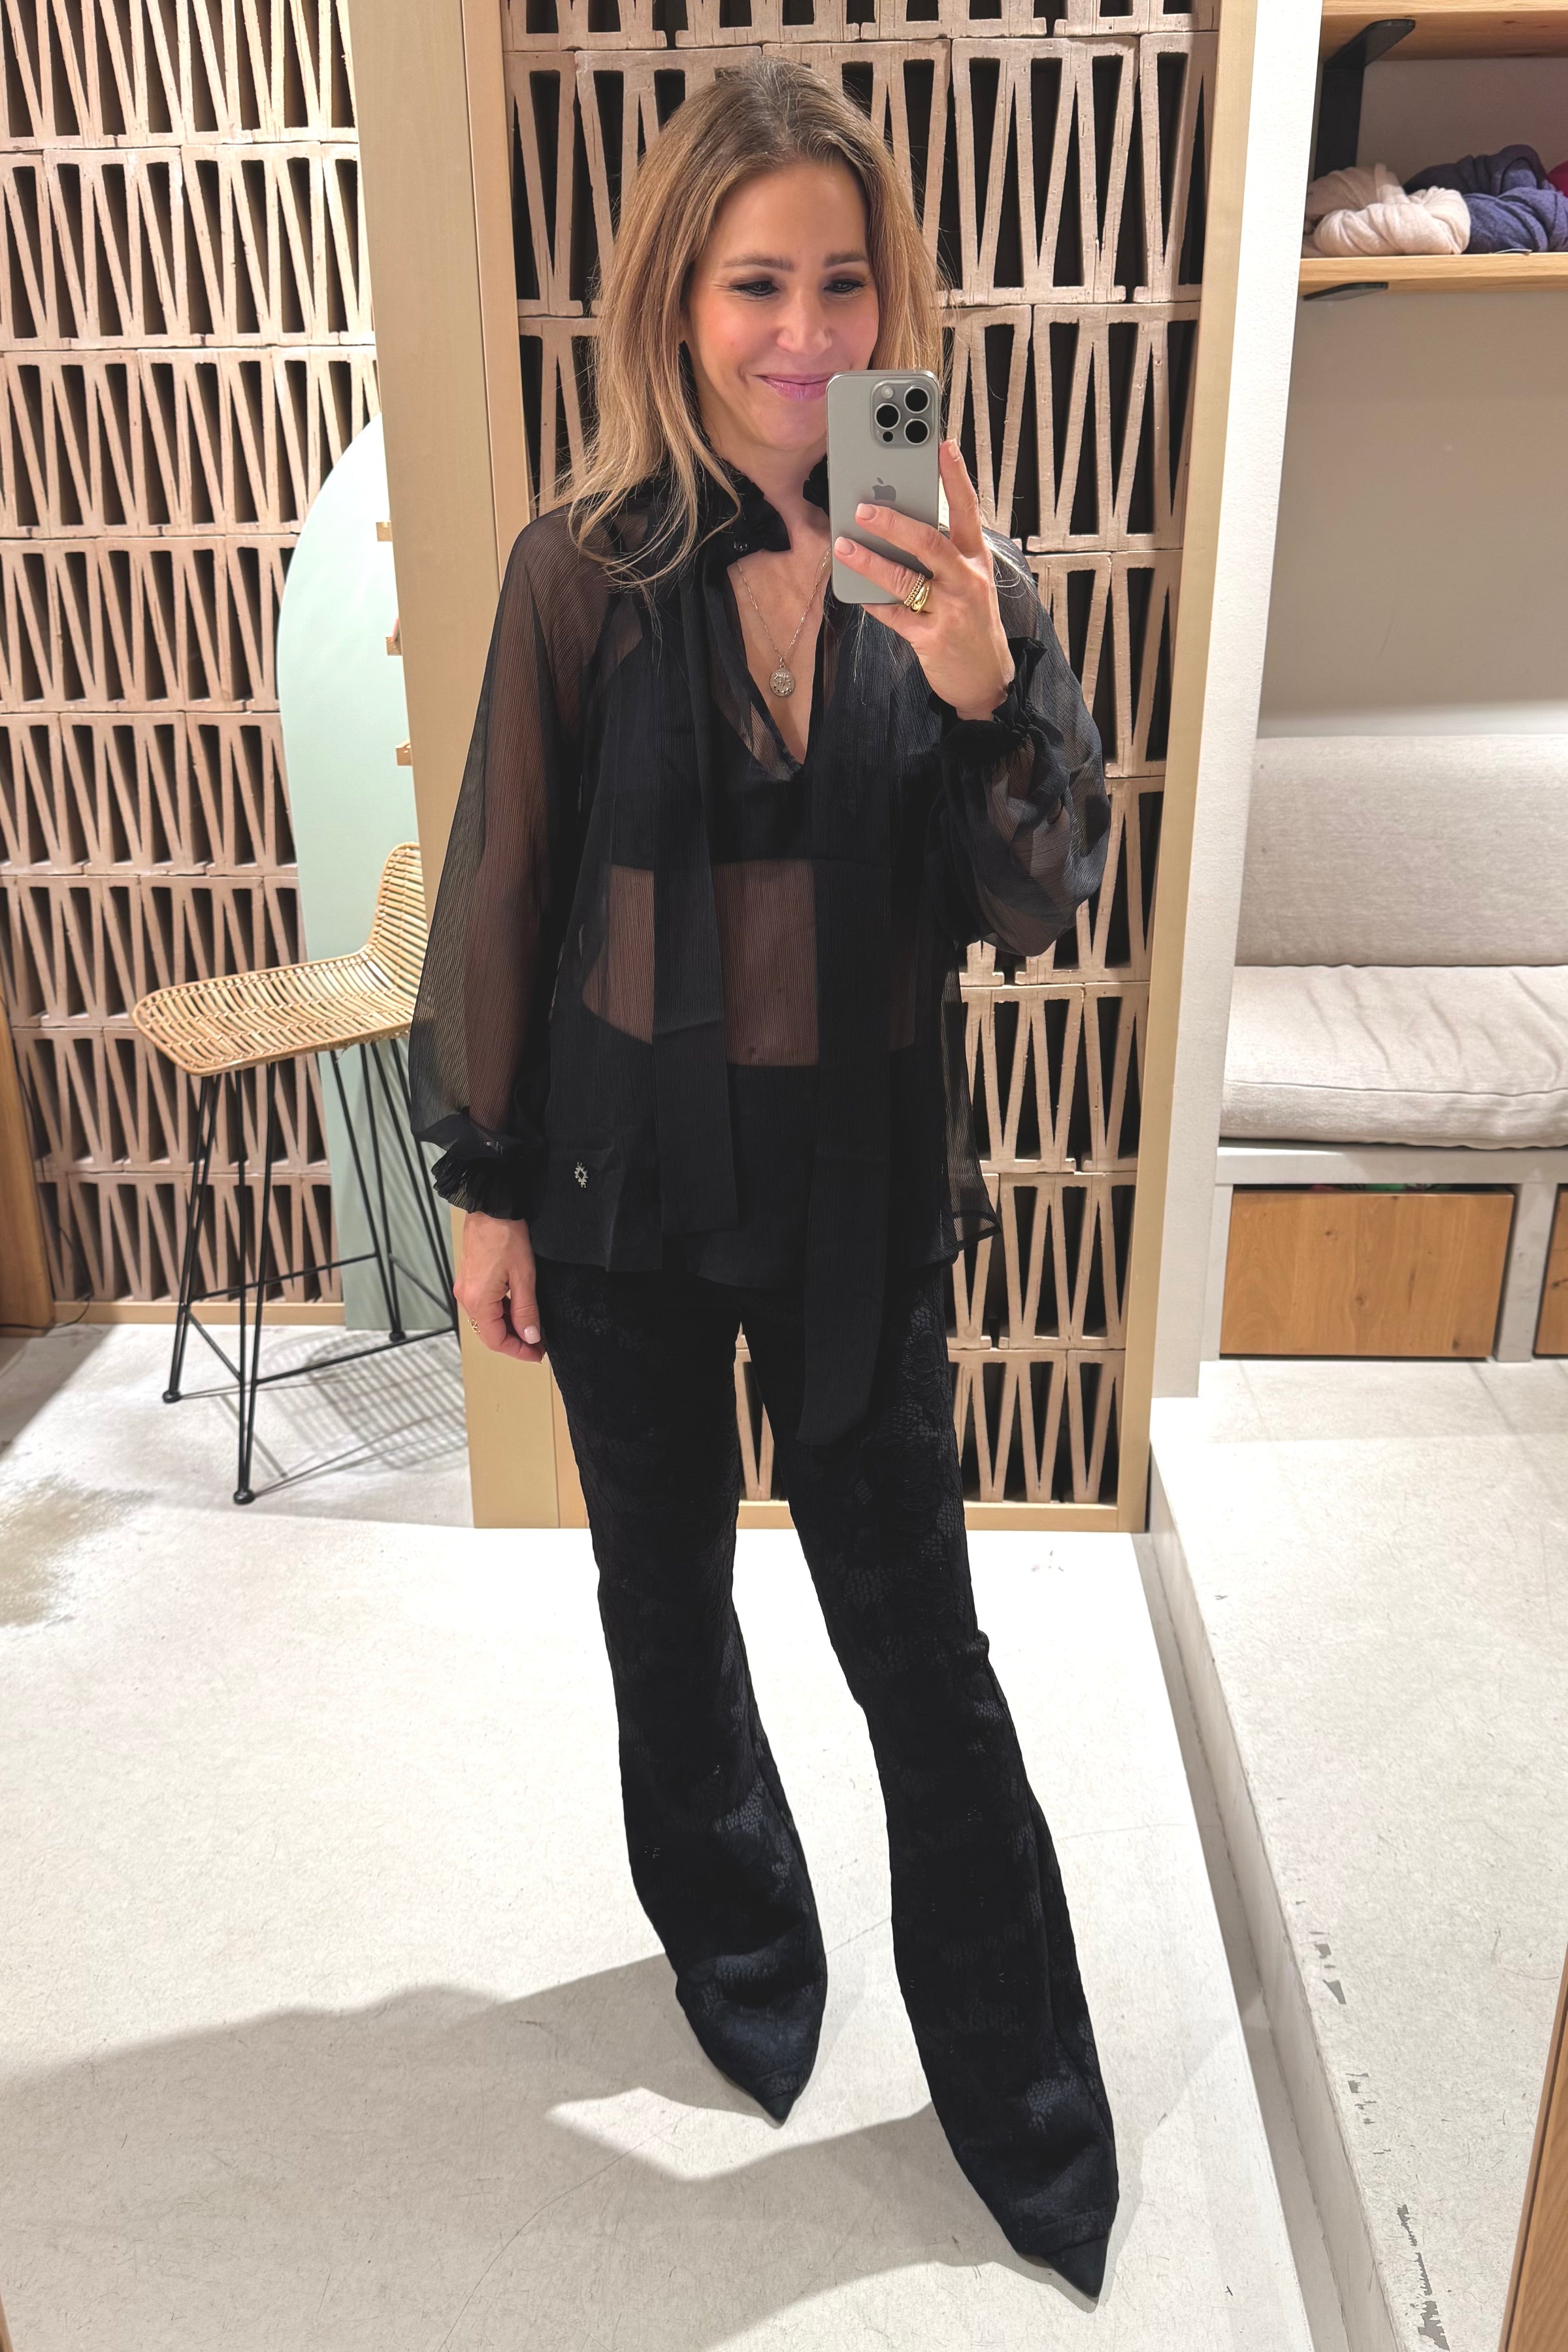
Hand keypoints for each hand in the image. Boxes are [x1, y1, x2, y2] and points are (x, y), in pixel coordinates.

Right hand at [454, 1209, 542, 1362]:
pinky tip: (517, 1310)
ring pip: (487, 1320)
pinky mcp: (470, 1278)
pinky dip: (501, 1313)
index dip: (518, 1351)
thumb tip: (530, 1336)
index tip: (537, 1354)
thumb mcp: (524, 1276)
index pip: (496, 1340)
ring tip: (531, 1328)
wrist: (491, 1206)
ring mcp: (466, 1287)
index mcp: (478, 1301)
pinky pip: (484, 1305)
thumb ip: (526, 1310)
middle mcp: (467, 1297)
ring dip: (508, 1327)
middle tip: (537, 1344)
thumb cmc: (506, 1234)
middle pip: (489, 1333)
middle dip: (514, 1341)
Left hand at [834, 440, 1013, 720]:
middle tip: (863, 506)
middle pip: (929, 541)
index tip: (941, 445)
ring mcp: (950, 610)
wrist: (987, 678)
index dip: (956, 476)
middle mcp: (967, 580)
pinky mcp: (931, 638)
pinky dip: (873, 601)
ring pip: (904, 578)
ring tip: (843, 545)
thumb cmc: (971, 621)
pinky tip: (856, 590)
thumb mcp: (970, 581)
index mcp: (977, 559)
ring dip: (869, 560)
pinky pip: (894, 614)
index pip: (969, 509)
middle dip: (893, 521)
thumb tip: (899, 525)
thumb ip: (944, 554)